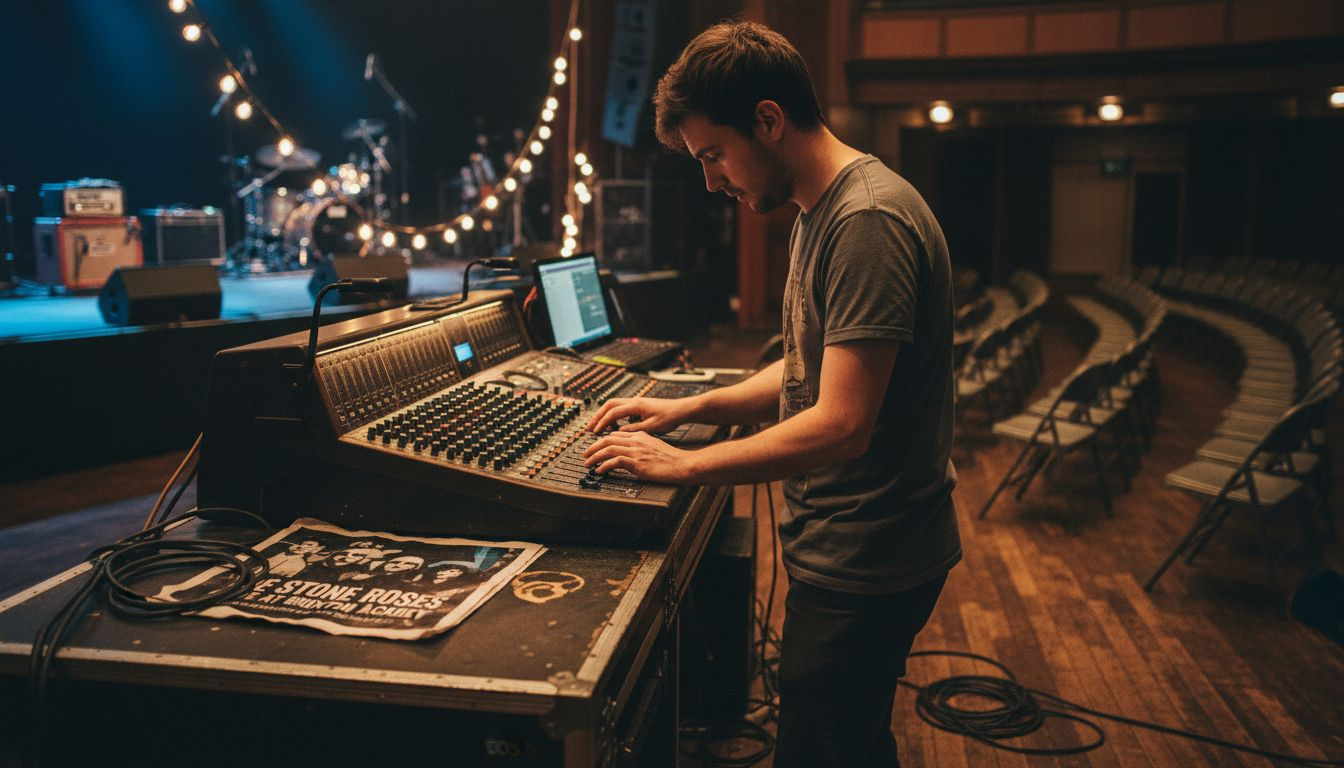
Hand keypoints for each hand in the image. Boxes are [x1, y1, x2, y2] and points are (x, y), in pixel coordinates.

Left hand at [583, 431, 698, 483]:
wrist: (682, 464)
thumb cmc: (671, 459)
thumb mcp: (654, 447)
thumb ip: (641, 446)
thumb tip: (628, 452)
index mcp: (639, 435)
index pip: (615, 434)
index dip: (601, 440)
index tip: (594, 447)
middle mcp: (636, 440)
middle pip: (607, 439)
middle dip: (593, 447)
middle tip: (585, 455)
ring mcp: (636, 451)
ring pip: (608, 449)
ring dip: (594, 456)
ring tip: (587, 463)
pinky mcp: (637, 462)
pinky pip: (614, 461)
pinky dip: (604, 466)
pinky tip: (600, 471)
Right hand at [584, 396, 692, 433]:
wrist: (681, 409)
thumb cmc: (669, 418)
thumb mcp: (652, 427)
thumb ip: (634, 429)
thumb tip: (618, 432)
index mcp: (636, 406)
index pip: (613, 412)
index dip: (602, 422)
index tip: (595, 432)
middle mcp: (634, 401)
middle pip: (609, 405)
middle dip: (597, 416)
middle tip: (589, 428)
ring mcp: (636, 402)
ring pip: (614, 405)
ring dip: (604, 415)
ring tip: (598, 428)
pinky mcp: (639, 405)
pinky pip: (621, 408)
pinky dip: (613, 416)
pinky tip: (614, 427)